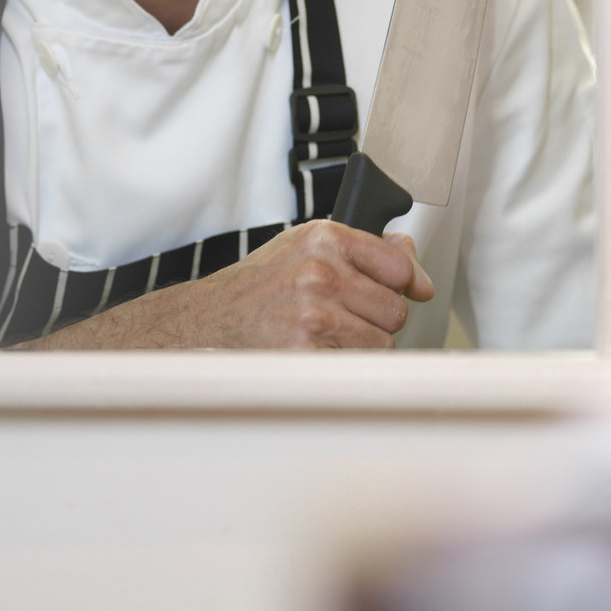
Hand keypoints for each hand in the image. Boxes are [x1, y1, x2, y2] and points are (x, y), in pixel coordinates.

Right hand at [13, 223, 434, 349]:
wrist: (199, 328)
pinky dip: (344, 371)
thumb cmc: (251, 293)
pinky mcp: (308, 353)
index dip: (400, 286)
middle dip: (374, 321)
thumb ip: (363, 251)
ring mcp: (315, 313)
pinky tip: (314, 360)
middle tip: (335, 322)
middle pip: (396, 309)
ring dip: (359, 350)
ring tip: (320, 341)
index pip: (400, 267)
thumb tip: (411, 258)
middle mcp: (320, 270)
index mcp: (322, 239)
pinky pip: (359, 369)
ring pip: (382, 343)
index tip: (395, 294)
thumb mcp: (302, 251)